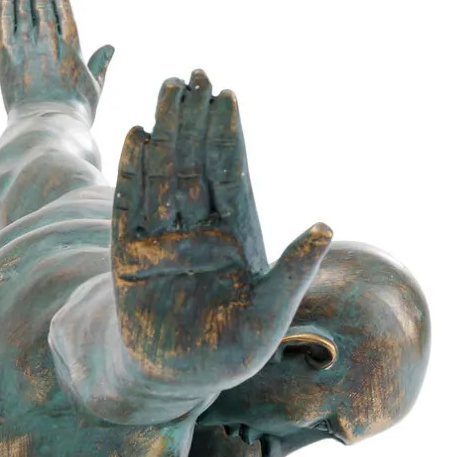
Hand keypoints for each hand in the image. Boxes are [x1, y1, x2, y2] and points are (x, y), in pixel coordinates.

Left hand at [0, 0, 114, 120]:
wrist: (48, 127)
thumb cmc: (73, 113)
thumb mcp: (93, 88)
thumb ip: (100, 64)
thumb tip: (110, 48)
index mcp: (71, 44)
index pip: (62, 4)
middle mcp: (49, 38)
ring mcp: (28, 43)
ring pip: (23, 3)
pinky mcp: (8, 53)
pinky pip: (6, 17)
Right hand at [112, 72, 332, 392]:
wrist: (175, 380)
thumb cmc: (230, 353)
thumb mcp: (270, 315)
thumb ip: (293, 271)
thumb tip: (326, 226)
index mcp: (237, 238)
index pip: (231, 176)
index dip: (228, 138)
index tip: (226, 97)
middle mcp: (200, 231)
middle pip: (195, 165)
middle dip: (194, 122)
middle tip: (192, 76)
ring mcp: (163, 240)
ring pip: (164, 175)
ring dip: (165, 134)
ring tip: (166, 90)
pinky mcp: (129, 254)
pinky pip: (129, 206)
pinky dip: (132, 173)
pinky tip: (136, 137)